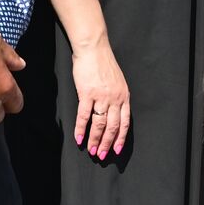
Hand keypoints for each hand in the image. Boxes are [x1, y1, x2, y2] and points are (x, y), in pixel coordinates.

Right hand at [71, 40, 129, 160]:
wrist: (93, 49)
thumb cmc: (103, 64)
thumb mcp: (117, 81)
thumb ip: (116, 97)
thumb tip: (112, 113)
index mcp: (124, 96)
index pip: (124, 123)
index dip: (120, 138)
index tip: (116, 150)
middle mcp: (115, 99)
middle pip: (112, 127)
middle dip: (107, 143)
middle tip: (102, 155)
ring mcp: (101, 97)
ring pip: (99, 124)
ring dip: (95, 140)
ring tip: (91, 151)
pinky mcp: (87, 93)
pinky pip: (84, 116)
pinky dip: (81, 129)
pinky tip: (79, 139)